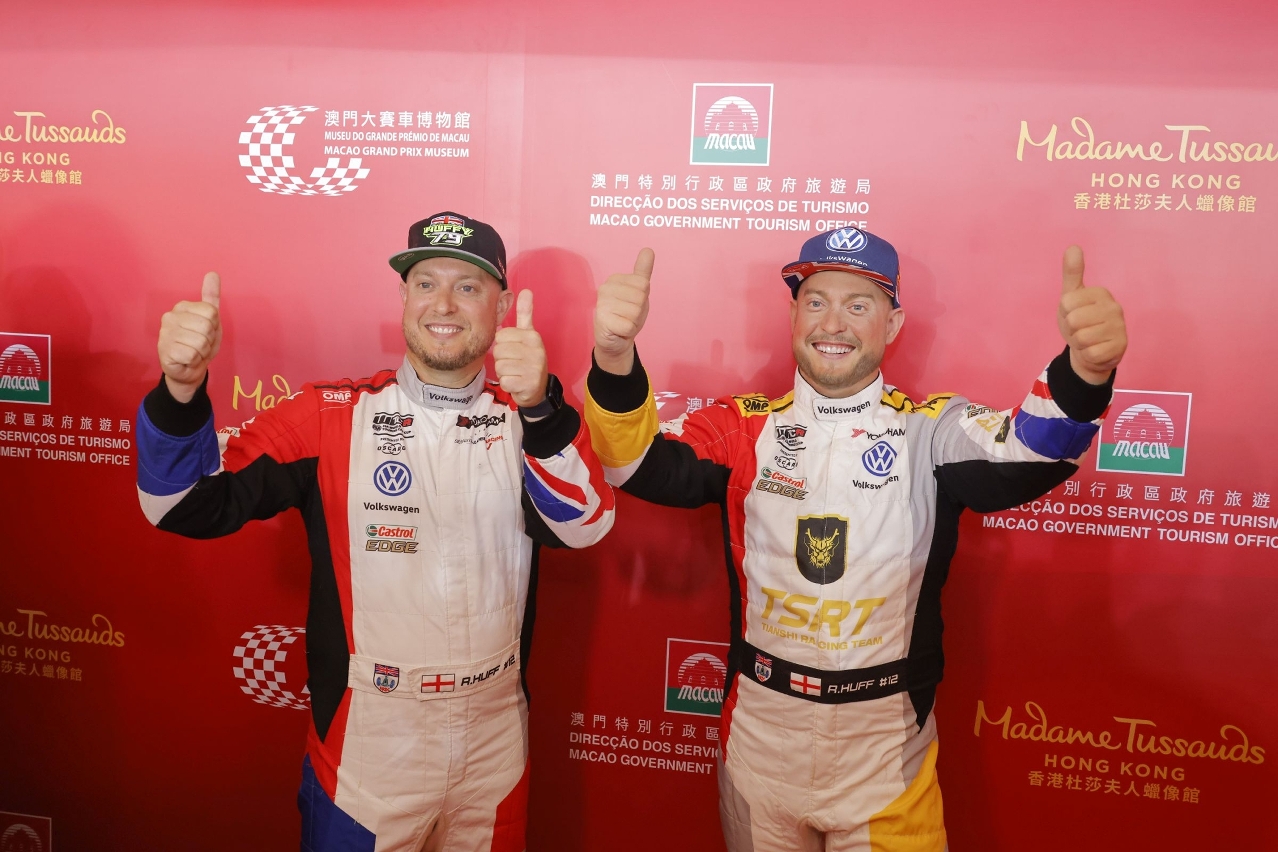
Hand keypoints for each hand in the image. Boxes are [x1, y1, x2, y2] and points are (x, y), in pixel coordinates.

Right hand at [158, 271, 221, 402]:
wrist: (189, 369)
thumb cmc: (200, 343)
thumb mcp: (211, 320)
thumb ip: (211, 297)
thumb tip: (213, 273)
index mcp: (182, 307)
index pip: (211, 312)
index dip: (214, 326)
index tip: (206, 332)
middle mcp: (170, 317)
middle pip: (207, 327)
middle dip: (209, 340)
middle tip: (200, 345)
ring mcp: (165, 334)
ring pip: (201, 342)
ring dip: (202, 352)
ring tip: (194, 352)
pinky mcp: (164, 351)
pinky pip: (192, 354)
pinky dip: (194, 360)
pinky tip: (186, 360)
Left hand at [493, 289, 548, 407]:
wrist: (538, 388)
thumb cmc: (528, 359)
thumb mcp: (528, 335)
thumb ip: (525, 314)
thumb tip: (526, 291)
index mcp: (532, 336)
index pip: (500, 336)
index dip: (503, 344)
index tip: (514, 349)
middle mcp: (536, 351)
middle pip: (498, 351)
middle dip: (502, 359)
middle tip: (515, 363)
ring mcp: (534, 368)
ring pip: (500, 366)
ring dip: (504, 372)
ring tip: (516, 372)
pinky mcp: (529, 384)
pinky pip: (504, 381)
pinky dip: (508, 384)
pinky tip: (517, 383)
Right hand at [593, 247, 653, 374]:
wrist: (615, 340)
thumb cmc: (627, 314)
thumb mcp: (639, 292)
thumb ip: (642, 271)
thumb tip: (648, 249)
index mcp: (614, 279)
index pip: (644, 284)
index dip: (643, 298)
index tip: (632, 304)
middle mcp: (605, 288)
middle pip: (640, 297)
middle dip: (639, 311)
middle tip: (628, 315)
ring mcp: (601, 304)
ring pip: (635, 312)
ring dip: (633, 321)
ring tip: (623, 322)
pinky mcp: (602, 320)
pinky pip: (629, 325)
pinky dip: (628, 331)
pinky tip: (619, 330)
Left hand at [1057, 246, 1125, 383]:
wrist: (1091, 351)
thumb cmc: (1080, 321)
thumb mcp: (1071, 296)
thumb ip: (1072, 273)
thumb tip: (1073, 247)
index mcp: (1101, 293)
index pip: (1066, 302)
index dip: (1065, 313)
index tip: (1074, 314)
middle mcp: (1114, 308)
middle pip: (1074, 320)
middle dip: (1071, 329)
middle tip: (1080, 329)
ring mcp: (1120, 328)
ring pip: (1082, 338)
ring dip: (1079, 342)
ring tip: (1087, 339)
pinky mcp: (1121, 347)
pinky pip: (1091, 353)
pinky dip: (1088, 354)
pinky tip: (1095, 350)